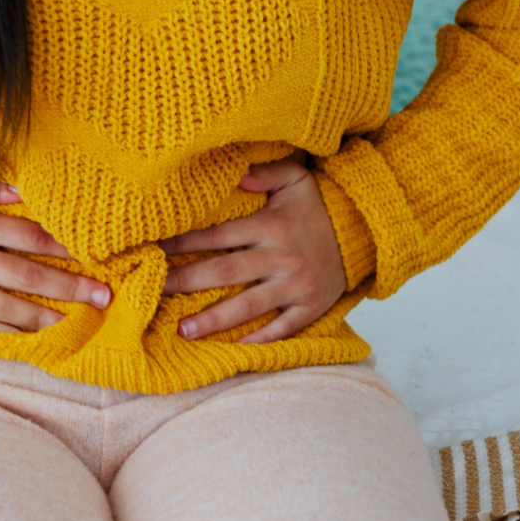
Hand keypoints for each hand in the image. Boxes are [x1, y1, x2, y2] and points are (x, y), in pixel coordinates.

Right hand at [0, 155, 110, 332]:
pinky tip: (26, 331)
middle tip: (102, 296)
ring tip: (69, 320)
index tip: (91, 254)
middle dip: (68, 287)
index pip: (28, 237)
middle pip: (25, 276)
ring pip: (1, 308)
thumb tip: (20, 191)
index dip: (63, 247)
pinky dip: (2, 330)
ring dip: (39, 315)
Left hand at [159, 158, 345, 343]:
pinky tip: (233, 348)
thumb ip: (264, 173)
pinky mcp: (311, 307)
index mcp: (271, 226)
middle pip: (225, 272)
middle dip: (186, 281)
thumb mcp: (295, 179)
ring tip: (183, 331)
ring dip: (214, 320)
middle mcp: (281, 257)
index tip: (156, 248)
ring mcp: (296, 286)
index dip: (185, 242)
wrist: (363, 232)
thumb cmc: (319, 205)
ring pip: (248, 305)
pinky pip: (282, 328)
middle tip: (155, 290)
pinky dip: (259, 339)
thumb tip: (236, 172)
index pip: (218, 235)